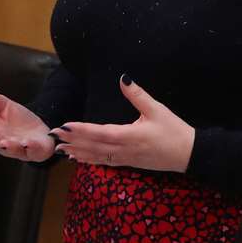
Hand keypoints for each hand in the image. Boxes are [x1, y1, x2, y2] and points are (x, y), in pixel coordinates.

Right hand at [0, 87, 55, 161]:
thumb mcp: (7, 108)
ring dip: (9, 146)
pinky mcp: (38, 152)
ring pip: (14, 149)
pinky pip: (34, 151)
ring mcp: (22, 149)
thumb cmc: (20, 123)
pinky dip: (31, 147)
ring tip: (4, 143)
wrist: (42, 134)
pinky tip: (27, 143)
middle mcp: (6, 143)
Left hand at [50, 75, 194, 172]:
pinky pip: (104, 162)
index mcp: (129, 135)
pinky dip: (89, 160)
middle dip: (72, 141)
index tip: (64, 126)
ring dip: (77, 152)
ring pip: (97, 156)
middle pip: (93, 146)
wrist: (188, 154)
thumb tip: (123, 78)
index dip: (80, 130)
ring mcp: (125, 159)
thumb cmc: (174, 131)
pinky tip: (78, 158)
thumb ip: (138, 95)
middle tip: (53, 137)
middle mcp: (124, 150)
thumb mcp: (157, 110)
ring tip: (59, 149)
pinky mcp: (128, 163)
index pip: (99, 133)